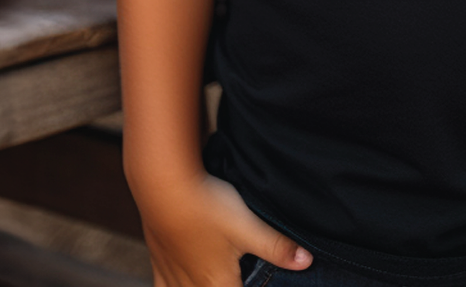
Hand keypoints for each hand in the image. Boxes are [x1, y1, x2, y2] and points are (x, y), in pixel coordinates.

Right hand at [132, 168, 312, 286]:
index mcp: (218, 284)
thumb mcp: (248, 226)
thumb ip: (277, 246)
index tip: (254, 282)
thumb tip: (307, 261)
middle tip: (240, 277)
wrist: (162, 188)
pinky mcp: (158, 260)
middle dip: (229, 286)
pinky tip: (181, 282)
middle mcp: (192, 286)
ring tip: (216, 278)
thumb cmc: (207, 207)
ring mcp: (172, 275)